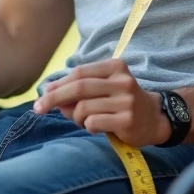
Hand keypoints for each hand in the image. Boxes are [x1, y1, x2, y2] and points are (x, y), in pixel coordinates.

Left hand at [32, 59, 168, 146]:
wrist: (155, 118)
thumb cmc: (121, 102)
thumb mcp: (103, 88)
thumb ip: (79, 89)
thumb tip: (48, 93)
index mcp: (115, 67)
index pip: (79, 73)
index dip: (58, 83)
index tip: (42, 93)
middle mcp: (122, 81)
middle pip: (79, 88)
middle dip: (54, 98)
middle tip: (38, 108)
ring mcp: (126, 101)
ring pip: (84, 108)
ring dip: (76, 117)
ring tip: (84, 121)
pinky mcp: (127, 120)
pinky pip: (93, 123)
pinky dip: (87, 126)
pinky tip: (97, 127)